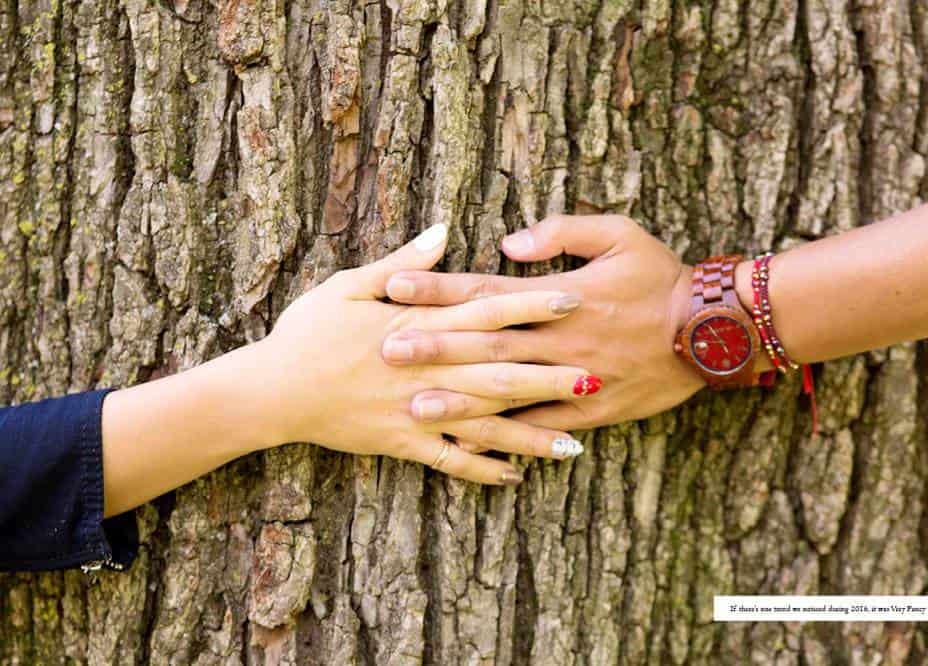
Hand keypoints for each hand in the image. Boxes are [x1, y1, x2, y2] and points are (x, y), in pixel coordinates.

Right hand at [250, 224, 598, 484]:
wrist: (271, 390)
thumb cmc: (306, 332)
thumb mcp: (348, 285)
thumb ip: (402, 262)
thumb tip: (443, 231)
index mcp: (417, 325)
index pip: (486, 312)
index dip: (531, 306)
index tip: (573, 300)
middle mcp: (427, 370)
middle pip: (500, 372)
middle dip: (550, 375)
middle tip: (598, 376)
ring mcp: (417, 411)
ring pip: (484, 425)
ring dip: (530, 434)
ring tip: (574, 444)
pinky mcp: (402, 444)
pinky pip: (450, 461)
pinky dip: (482, 470)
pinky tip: (516, 477)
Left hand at [381, 215, 704, 430]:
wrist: (711, 331)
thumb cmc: (661, 277)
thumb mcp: (619, 234)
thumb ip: (562, 231)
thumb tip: (508, 242)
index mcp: (561, 296)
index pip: (486, 292)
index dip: (438, 288)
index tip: (395, 286)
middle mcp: (559, 339)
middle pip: (485, 345)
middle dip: (432, 346)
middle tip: (384, 351)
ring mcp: (574, 380)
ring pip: (507, 392)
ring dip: (459, 400)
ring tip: (413, 407)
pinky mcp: (592, 412)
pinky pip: (543, 427)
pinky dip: (509, 437)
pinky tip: (474, 446)